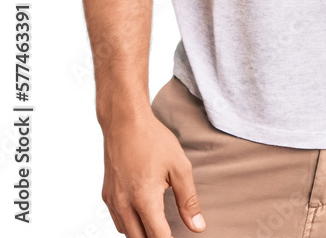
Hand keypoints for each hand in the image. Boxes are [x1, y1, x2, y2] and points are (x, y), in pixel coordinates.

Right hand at [101, 108, 205, 236]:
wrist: (125, 121)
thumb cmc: (152, 139)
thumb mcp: (179, 166)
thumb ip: (188, 200)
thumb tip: (197, 226)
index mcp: (144, 198)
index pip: (157, 237)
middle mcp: (124, 204)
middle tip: (169, 231)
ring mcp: (113, 201)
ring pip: (127, 233)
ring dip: (141, 234)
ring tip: (157, 224)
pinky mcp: (106, 195)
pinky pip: (118, 221)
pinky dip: (130, 224)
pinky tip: (142, 215)